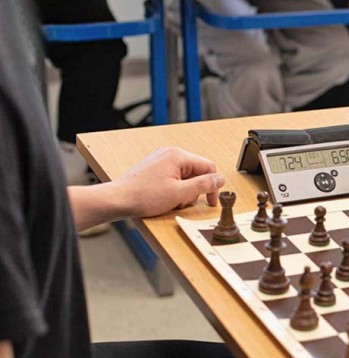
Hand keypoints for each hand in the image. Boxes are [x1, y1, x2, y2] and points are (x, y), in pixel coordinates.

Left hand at [111, 147, 225, 217]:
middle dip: (194, 190)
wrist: (118, 199)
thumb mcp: (180, 193)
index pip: (208, 167)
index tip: (210, 201)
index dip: (212, 186)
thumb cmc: (143, 196)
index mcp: (178, 156)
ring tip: (172, 201)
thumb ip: (203, 185)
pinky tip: (166, 198)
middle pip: (197, 172)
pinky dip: (175, 189)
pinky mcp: (155, 168)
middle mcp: (170, 154)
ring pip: (186, 176)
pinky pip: (174, 178)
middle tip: (183, 202)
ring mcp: (161, 160)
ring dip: (184, 192)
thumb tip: (220, 179)